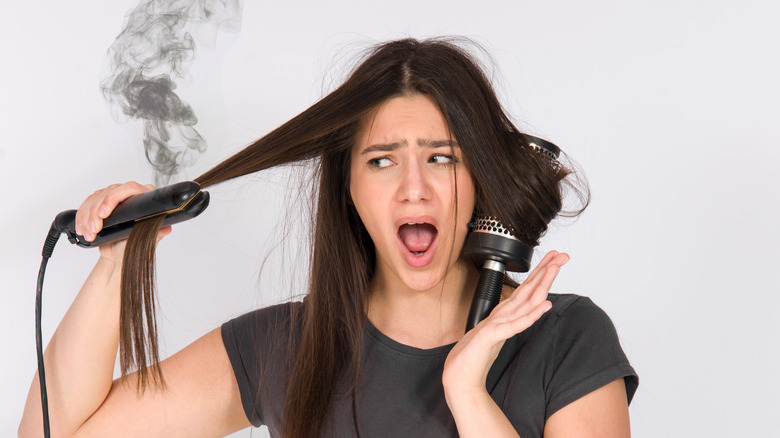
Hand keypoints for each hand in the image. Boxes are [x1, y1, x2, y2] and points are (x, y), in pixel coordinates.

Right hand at [75, 182, 171, 263]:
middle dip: (96, 212)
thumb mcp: (144, 242)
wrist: (119, 254)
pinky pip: (86, 204)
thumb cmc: (133, 247)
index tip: (104, 214)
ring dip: (87, 217)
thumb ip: (155, 234)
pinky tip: (82, 229)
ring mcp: (114, 198)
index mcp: (145, 199)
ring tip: (90, 234)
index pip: (129, 188)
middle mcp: (130, 195)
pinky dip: (81, 217)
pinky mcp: (100, 203)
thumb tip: (166, 228)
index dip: (113, 198)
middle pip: (108, 192)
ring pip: (95, 198)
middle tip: (95, 229)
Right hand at [442, 251, 568, 395]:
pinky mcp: (490, 336)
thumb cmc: (474, 357)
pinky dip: (531, 314)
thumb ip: (507, 323)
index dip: (541, 274)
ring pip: (523, 300)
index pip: (526, 290)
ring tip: (554, 269)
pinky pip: (516, 325)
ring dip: (540, 283)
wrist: (459, 377)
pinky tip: (545, 306)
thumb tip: (524, 315)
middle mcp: (501, 315)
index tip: (555, 260)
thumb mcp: (496, 336)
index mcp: (503, 314)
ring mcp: (496, 324)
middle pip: (527, 289)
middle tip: (561, 255)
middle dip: (545, 271)